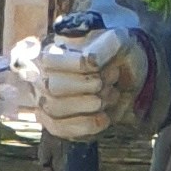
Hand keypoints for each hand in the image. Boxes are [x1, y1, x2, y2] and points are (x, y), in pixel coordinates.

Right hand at [36, 19, 142, 140]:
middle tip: (105, 83)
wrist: (128, 79)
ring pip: (54, 108)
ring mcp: (45, 100)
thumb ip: (103, 47)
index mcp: (52, 51)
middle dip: (85, 87)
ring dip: (88, 105)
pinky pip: (60, 128)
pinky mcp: (54, 122)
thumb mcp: (116, 43)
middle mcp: (41, 75)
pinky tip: (104, 118)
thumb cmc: (117, 56)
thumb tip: (91, 61)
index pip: (49, 60)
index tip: (98, 66)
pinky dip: (85, 125)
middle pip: (51, 86)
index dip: (75, 66)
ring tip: (110, 97)